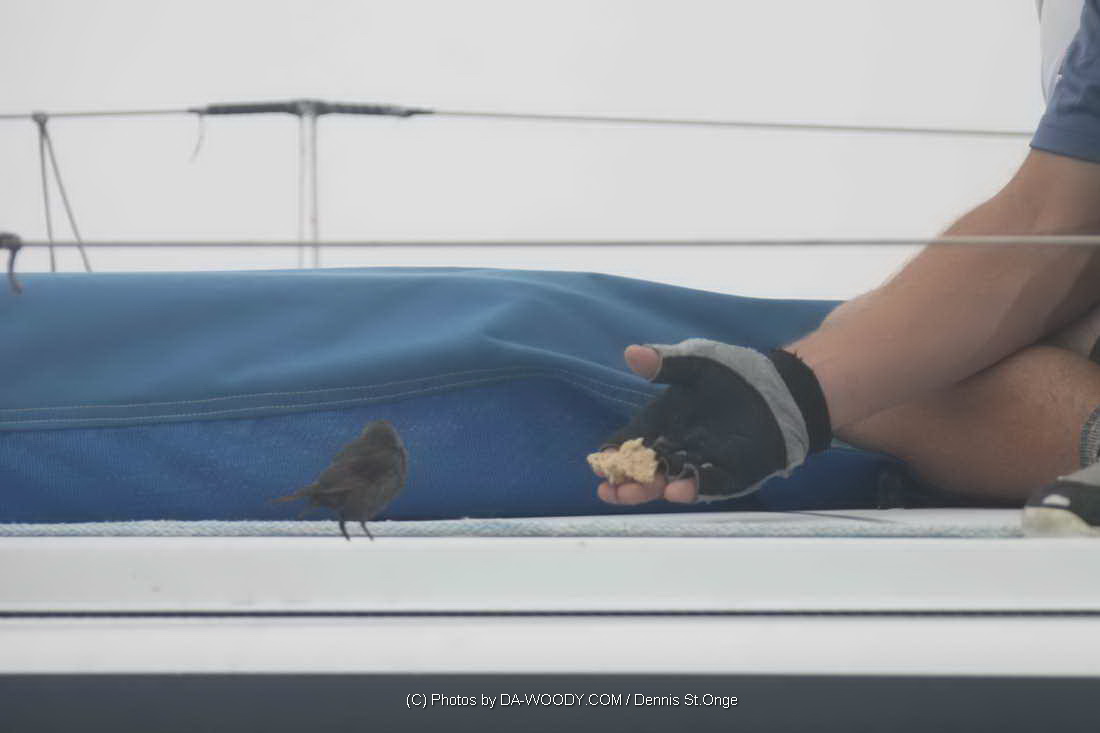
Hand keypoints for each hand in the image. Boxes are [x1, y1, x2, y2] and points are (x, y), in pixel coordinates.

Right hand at [594, 340, 830, 504]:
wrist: (784, 388)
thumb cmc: (737, 374)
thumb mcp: (697, 363)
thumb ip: (665, 363)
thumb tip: (630, 353)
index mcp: (664, 421)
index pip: (631, 440)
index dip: (614, 451)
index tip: (600, 458)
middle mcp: (679, 445)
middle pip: (645, 468)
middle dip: (625, 480)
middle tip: (607, 489)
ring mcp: (703, 462)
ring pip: (670, 480)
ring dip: (650, 489)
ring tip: (630, 493)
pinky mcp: (730, 473)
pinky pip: (708, 484)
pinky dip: (692, 488)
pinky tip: (676, 490)